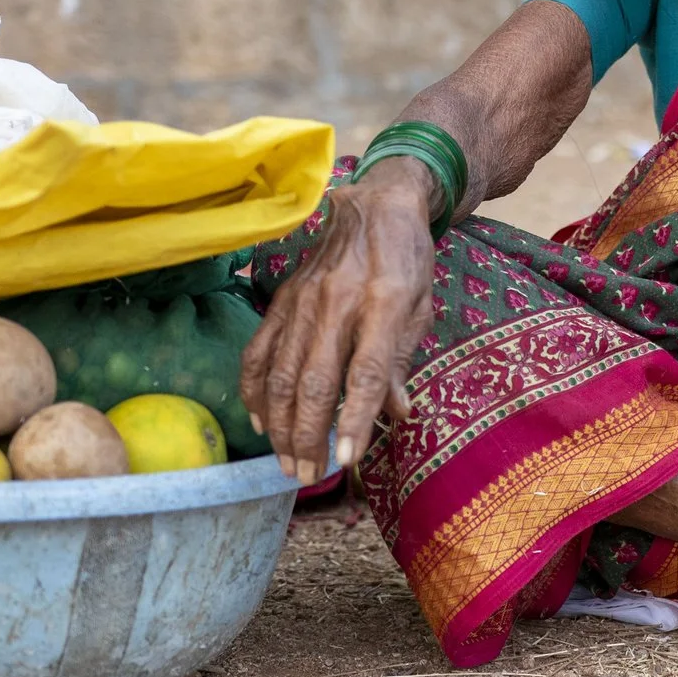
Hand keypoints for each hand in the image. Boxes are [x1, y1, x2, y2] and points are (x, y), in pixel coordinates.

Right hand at [239, 160, 439, 482]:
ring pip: (282, 373)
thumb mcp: (422, 304)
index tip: (346, 462)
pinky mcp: (282, 298)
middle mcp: (338, 302)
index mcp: (384, 302)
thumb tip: (396, 414)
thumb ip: (401, 359)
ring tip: (288, 461)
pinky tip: (261, 421)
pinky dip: (255, 390)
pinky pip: (259, 350)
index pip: (364, 373)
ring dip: (281, 425)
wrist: (375, 201)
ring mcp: (303, 300)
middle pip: (315, 382)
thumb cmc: (407, 258)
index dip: (354, 421)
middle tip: (309, 475)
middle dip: (308, 436)